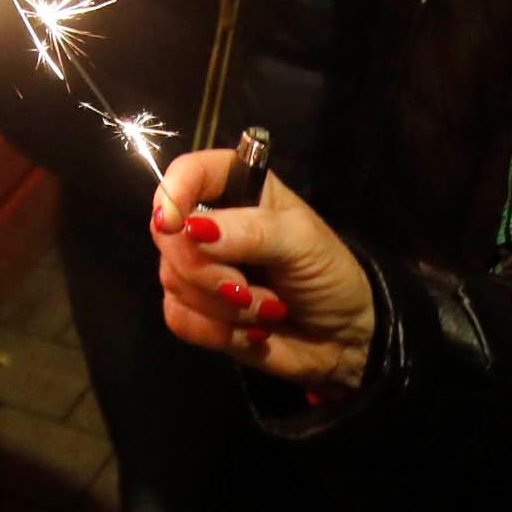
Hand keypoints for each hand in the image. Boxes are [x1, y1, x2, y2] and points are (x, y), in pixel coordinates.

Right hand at [148, 147, 373, 394]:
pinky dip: (215, 332)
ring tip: (267, 309)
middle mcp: (210, 223)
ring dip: (222, 306)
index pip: (189, 171)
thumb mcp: (302, 243)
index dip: (172, 192)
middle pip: (167, 234)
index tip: (173, 223)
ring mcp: (200, 269)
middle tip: (244, 288)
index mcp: (239, 189)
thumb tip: (193, 229)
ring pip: (172, 280)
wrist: (344, 340)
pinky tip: (251, 333)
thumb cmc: (328, 275)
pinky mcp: (197, 311)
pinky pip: (178, 317)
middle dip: (205, 270)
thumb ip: (252, 231)